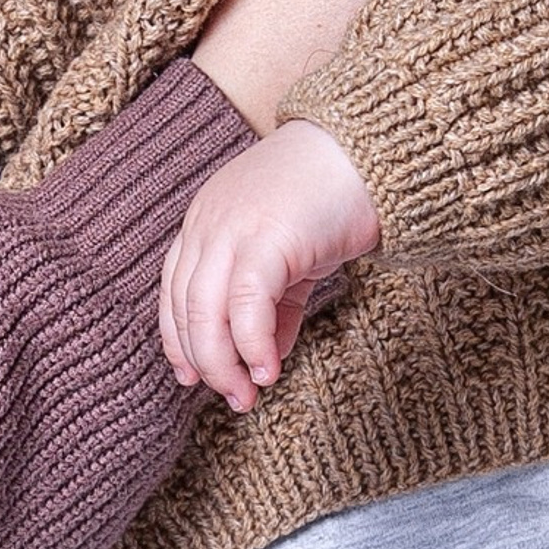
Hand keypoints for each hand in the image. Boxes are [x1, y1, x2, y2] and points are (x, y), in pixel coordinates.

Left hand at [158, 120, 380, 409]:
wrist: (373, 149)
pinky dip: (253, 344)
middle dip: (204, 362)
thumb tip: (266, 358)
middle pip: (185, 307)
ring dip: (224, 363)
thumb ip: (274, 303)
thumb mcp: (292, 255)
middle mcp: (208, 222)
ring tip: (247, 395)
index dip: (179, 339)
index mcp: (207, 220)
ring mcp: (233, 227)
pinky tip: (268, 370)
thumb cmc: (335, 196)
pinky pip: (246, 305)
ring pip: (206, 311)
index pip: (174, 290)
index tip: (191, 375)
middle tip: (231, 399)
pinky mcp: (267, 238)